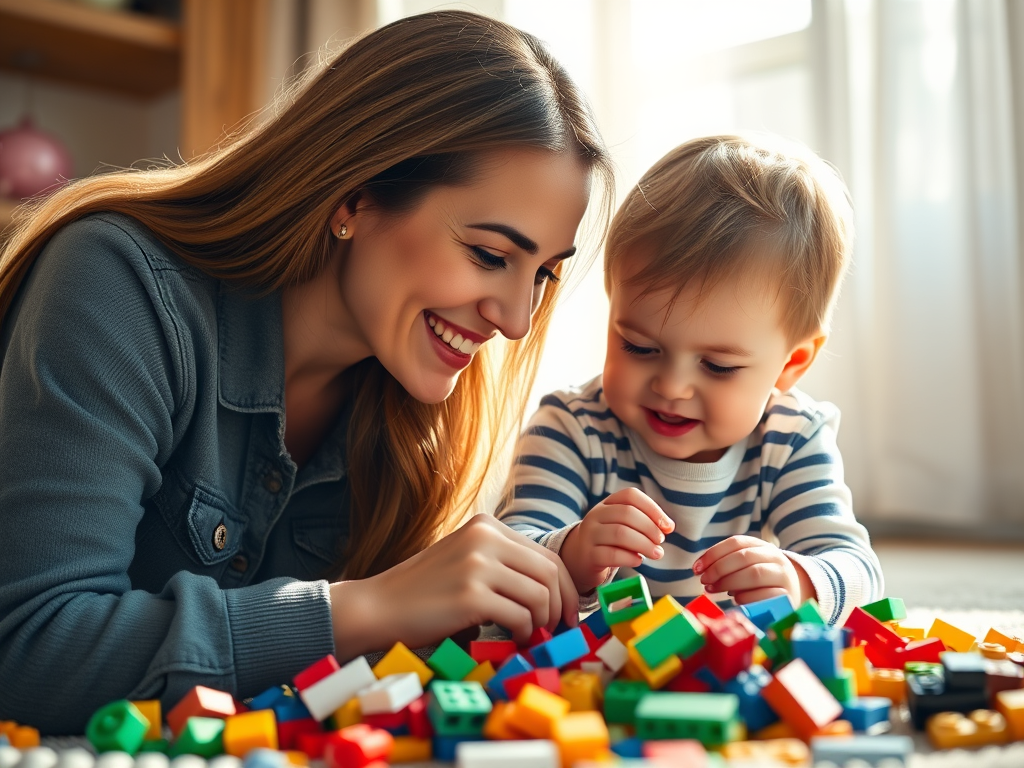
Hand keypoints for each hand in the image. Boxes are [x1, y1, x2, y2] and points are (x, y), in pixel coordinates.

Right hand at [329, 514, 578, 657]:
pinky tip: (513, 638)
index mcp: (486, 526)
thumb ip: (502, 563)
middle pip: (549, 572)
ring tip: (529, 635)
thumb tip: (552, 591)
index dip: (565, 587)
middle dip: (560, 606)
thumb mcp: (465, 560)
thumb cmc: (423, 592)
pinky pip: (520, 617)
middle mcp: (485, 538)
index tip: (566, 611)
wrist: (377, 607)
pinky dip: (523, 633)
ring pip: (539, 596)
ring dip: (541, 622)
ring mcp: (477, 565)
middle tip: (557, 629)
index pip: (546, 554)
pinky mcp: (470, 596)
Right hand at [559, 488, 674, 593]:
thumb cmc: (610, 540)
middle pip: (627, 513)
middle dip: (650, 528)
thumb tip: (668, 526)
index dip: (653, 509)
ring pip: (620, 533)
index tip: (668, 526)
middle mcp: (596, 515)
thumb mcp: (623, 525)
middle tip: (660, 541)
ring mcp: (590, 534)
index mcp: (607, 503)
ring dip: (644, 544)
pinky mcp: (589, 555)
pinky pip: (612, 555)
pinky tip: (639, 560)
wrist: (579, 557)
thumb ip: (644, 523)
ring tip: (656, 553)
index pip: (631, 495)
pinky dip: (630, 558)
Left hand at [693, 535, 814, 606]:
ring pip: (753, 574)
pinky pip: (762, 595)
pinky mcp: (786, 597)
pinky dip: (744, 597)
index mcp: (763, 546)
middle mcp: (776, 558)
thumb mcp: (747, 566)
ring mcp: (783, 577)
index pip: (736, 542)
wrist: (793, 595)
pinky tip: (735, 600)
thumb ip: (727, 563)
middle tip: (704, 581)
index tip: (696, 568)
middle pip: (743, 557)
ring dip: (728, 582)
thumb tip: (701, 569)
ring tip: (713, 590)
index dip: (713, 554)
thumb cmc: (760, 581)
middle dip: (719, 569)